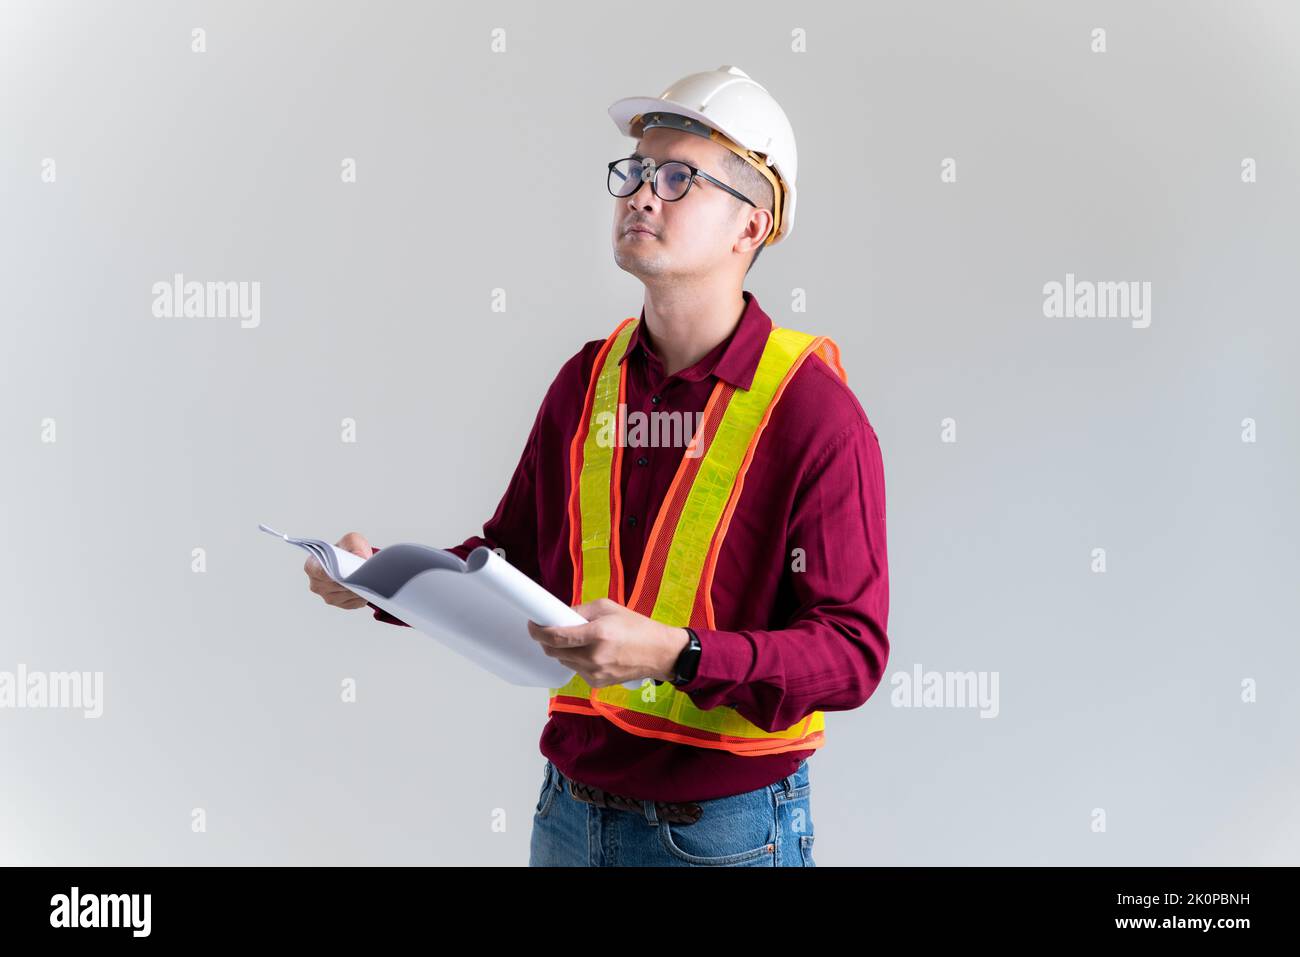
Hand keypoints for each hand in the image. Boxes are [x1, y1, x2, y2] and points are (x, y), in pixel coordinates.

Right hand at [304, 531, 372, 609]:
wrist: (353, 560)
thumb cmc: (347, 549)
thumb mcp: (351, 541)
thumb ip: (354, 546)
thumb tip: (360, 558)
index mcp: (312, 567)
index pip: (321, 573)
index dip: (334, 573)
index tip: (346, 571)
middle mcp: (317, 584)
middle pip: (334, 587)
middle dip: (348, 582)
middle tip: (363, 576)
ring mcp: (328, 596)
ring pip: (344, 596)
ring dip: (356, 590)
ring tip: (368, 582)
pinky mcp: (342, 604)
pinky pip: (353, 603)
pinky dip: (362, 597)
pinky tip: (369, 589)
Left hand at [527, 597, 690, 687]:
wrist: (659, 653)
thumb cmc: (637, 628)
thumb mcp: (608, 608)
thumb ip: (581, 610)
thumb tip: (560, 615)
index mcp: (597, 634)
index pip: (556, 636)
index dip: (538, 631)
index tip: (533, 625)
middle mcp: (594, 656)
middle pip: (554, 652)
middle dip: (547, 640)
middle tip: (550, 629)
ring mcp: (595, 673)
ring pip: (563, 661)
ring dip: (562, 650)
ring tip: (579, 639)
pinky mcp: (596, 683)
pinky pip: (575, 669)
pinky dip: (575, 659)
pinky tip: (590, 652)